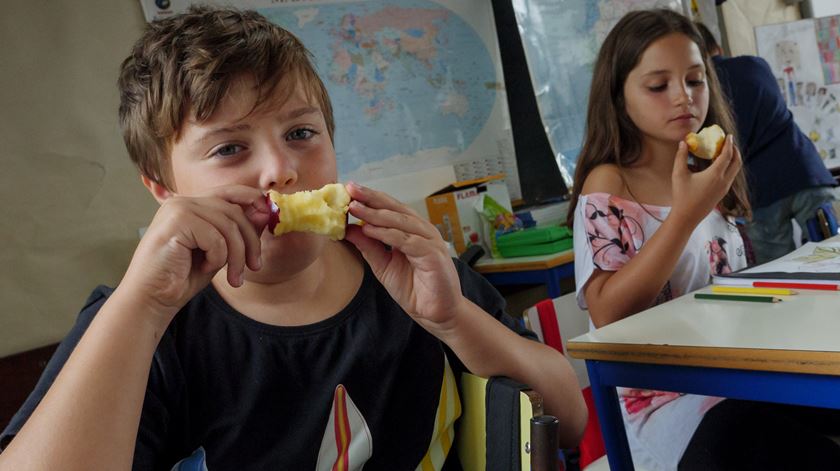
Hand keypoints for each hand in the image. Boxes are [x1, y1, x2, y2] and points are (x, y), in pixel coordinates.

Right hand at [119, 185, 268, 326]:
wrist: (152, 299)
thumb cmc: (182, 277)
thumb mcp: (220, 252)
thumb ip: (238, 231)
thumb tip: (264, 210)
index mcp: (191, 204)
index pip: (230, 191)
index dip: (253, 200)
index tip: (268, 216)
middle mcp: (183, 201)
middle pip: (234, 211)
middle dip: (250, 242)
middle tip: (255, 267)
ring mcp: (178, 209)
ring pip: (228, 225)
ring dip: (236, 256)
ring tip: (233, 278)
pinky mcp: (175, 221)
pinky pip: (215, 237)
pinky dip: (217, 258)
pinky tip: (203, 269)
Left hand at [343, 182, 463, 329]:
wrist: (435, 313)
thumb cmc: (414, 289)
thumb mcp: (383, 265)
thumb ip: (369, 246)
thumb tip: (349, 229)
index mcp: (412, 230)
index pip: (389, 209)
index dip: (370, 199)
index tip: (349, 190)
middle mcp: (422, 231)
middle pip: (395, 208)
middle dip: (371, 198)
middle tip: (351, 189)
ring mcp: (429, 241)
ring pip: (400, 221)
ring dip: (376, 214)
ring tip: (355, 208)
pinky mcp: (433, 254)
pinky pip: (407, 240)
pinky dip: (387, 234)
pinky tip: (370, 230)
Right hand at [671, 135, 741, 225]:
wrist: (687, 217)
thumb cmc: (681, 196)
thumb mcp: (678, 174)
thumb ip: (681, 157)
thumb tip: (683, 143)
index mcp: (715, 175)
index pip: (727, 155)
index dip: (728, 144)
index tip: (729, 136)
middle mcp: (723, 181)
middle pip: (737, 162)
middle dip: (735, 151)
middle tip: (729, 143)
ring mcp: (724, 188)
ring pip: (735, 171)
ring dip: (733, 160)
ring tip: (725, 153)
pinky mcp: (722, 194)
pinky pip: (730, 177)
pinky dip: (729, 168)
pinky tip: (719, 167)